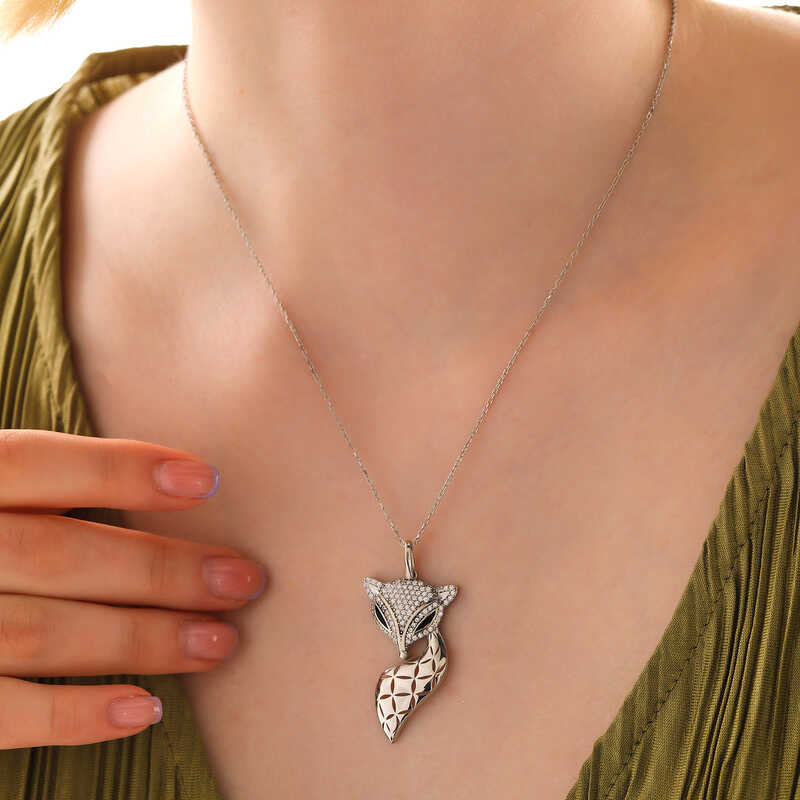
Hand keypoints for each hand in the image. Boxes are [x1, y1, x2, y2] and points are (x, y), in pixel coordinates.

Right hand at [0, 428, 264, 748]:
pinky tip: (143, 710)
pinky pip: (1, 715)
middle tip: (243, 581)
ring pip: (44, 632)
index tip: (206, 480)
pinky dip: (75, 715)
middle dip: (161, 569)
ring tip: (220, 643)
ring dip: (143, 639)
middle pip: (61, 553)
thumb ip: (32, 486)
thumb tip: (162, 483)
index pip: (39, 465)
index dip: (122, 470)